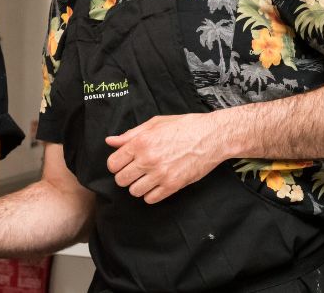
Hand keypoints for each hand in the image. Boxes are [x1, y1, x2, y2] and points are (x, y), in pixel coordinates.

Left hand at [105, 113, 223, 203]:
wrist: (212, 136)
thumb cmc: (185, 126)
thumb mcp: (155, 124)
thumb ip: (130, 135)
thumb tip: (111, 141)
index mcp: (141, 143)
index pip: (113, 164)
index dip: (116, 164)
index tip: (124, 163)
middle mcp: (148, 159)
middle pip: (121, 180)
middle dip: (125, 176)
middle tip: (135, 171)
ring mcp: (161, 174)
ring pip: (134, 191)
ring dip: (138, 186)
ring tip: (147, 178)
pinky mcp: (173, 185)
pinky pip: (151, 199)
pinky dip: (151, 194)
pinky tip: (157, 185)